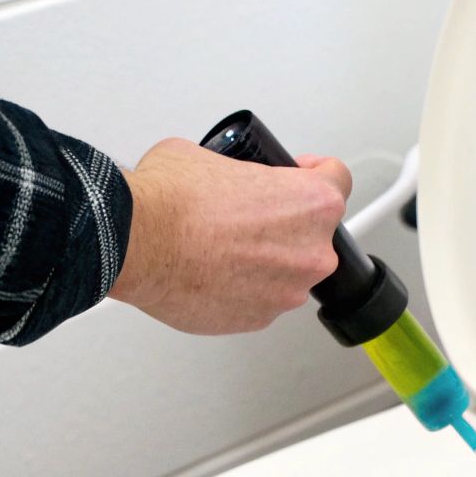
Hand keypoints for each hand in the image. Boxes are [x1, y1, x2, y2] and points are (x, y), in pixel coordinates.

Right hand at [111, 138, 350, 333]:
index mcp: (311, 203)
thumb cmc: (171, 200)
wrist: (137, 242)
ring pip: (287, 272)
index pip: (338, 179)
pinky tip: (212, 272)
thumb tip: (229, 179)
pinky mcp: (258, 319)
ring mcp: (286, 291)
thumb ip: (241, 171)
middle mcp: (309, 251)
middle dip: (285, 225)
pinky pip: (260, 299)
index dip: (314, 173)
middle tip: (247, 217)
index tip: (299, 177)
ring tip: (222, 247)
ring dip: (264, 261)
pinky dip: (243, 289)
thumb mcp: (212, 156)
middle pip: (314, 234)